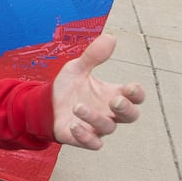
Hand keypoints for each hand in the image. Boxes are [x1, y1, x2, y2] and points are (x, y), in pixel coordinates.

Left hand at [51, 34, 144, 148]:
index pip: (134, 97)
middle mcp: (108, 112)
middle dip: (126, 109)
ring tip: (77, 106)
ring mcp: (97, 126)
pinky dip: (85, 136)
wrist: (44, 104)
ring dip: (95, 117)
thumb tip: (110, 37)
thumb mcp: (77, 68)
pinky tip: (74, 125)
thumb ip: (93, 56)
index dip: (137, 94)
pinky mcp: (83, 138)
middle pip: (130, 116)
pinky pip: (92, 143)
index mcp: (111, 94)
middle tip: (115, 101)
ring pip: (108, 127)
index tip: (130, 87)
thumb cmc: (67, 87)